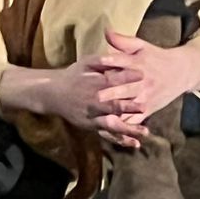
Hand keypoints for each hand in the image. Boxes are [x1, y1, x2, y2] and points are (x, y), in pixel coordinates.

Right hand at [4, 61, 148, 148]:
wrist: (54, 93)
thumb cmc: (74, 76)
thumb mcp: (85, 63)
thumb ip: (101, 60)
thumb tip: (112, 54)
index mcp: (96, 83)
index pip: (113, 79)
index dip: (127, 76)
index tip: (142, 74)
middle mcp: (95, 100)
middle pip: (114, 103)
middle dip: (129, 106)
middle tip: (145, 106)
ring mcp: (94, 115)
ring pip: (113, 123)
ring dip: (129, 128)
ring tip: (145, 131)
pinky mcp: (93, 125)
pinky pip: (109, 134)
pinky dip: (122, 139)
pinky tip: (135, 144)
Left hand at [86, 32, 199, 120]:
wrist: (181, 72)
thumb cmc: (155, 57)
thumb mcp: (141, 45)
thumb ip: (123, 41)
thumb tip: (106, 30)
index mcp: (138, 63)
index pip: (124, 61)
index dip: (111, 61)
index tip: (99, 61)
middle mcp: (143, 81)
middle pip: (126, 87)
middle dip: (112, 92)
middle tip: (96, 95)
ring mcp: (146, 96)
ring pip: (130, 106)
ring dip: (117, 111)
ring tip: (102, 115)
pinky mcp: (148, 108)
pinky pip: (136, 118)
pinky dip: (125, 124)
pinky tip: (112, 127)